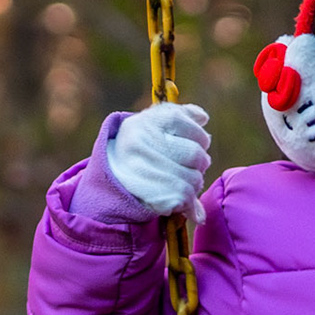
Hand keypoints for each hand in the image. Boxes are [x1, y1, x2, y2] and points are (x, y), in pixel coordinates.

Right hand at [108, 102, 211, 224]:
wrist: (112, 176)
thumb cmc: (141, 145)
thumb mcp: (155, 122)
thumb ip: (181, 114)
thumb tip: (203, 118)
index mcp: (146, 122)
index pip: (190, 126)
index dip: (199, 136)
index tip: (192, 141)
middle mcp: (141, 144)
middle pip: (195, 154)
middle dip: (199, 162)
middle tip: (188, 164)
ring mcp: (144, 171)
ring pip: (194, 179)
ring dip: (194, 182)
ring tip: (180, 180)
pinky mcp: (150, 195)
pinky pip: (185, 197)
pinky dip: (188, 201)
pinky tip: (176, 196)